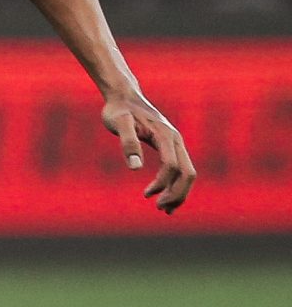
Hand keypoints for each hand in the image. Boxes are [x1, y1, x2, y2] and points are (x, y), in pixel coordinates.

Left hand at [103, 88, 193, 211]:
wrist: (123, 96)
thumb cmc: (118, 110)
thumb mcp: (118, 123)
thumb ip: (128, 142)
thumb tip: (135, 167)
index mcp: (166, 135)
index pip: (171, 165)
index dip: (162, 183)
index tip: (146, 195)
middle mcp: (176, 140)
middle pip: (188, 173)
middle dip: (177, 193)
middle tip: (160, 209)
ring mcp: (175, 144)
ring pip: (187, 172)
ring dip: (179, 192)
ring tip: (164, 210)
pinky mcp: (171, 146)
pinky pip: (180, 168)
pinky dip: (176, 184)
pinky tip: (165, 196)